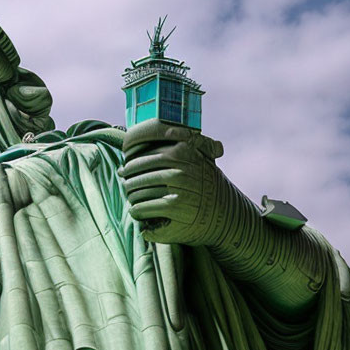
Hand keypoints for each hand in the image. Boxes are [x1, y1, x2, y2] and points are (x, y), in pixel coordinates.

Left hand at [120, 119, 228, 245]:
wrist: (225, 215)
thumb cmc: (205, 185)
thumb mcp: (199, 157)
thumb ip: (180, 142)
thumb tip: (144, 134)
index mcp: (182, 149)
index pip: (142, 147)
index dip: (129, 151)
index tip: (124, 158)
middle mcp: (180, 165)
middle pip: (136, 169)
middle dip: (128, 176)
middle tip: (125, 180)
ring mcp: (178, 186)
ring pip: (137, 189)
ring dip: (131, 194)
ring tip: (131, 196)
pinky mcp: (174, 207)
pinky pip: (142, 207)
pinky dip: (136, 211)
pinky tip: (137, 212)